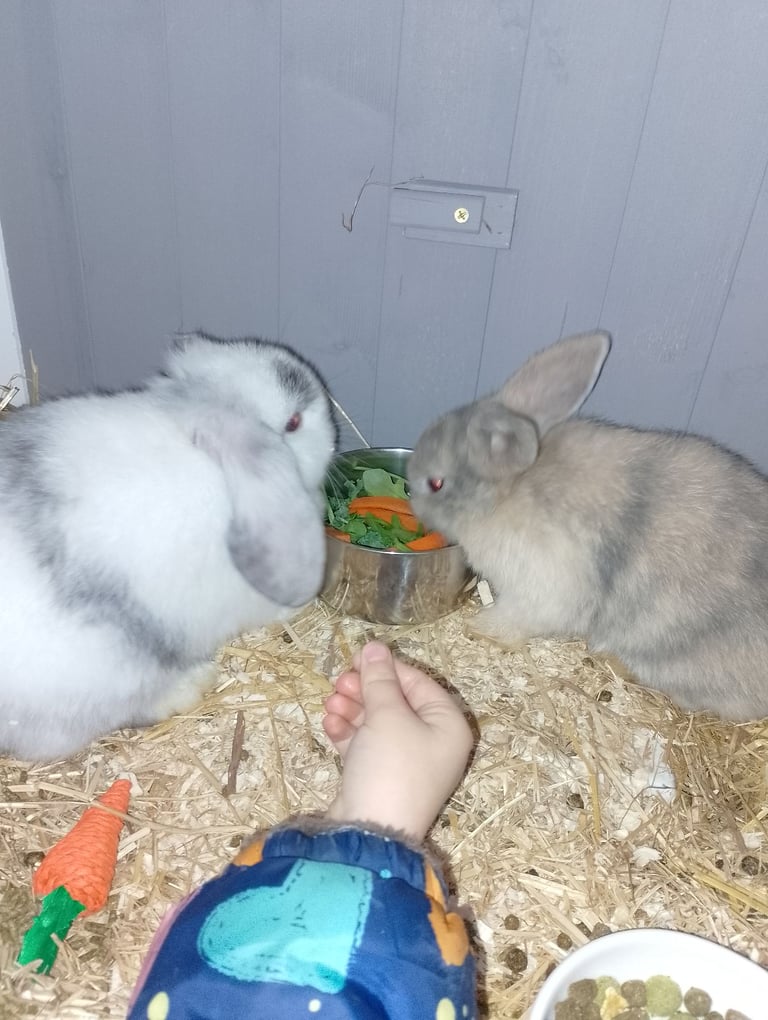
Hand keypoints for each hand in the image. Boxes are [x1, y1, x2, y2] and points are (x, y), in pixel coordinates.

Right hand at [322, 641, 472, 840]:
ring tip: (330, 703)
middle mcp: (433, 743)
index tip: (356, 658)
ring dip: (353, 708)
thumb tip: (374, 647)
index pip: (418, 683)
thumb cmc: (391, 766)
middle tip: (339, 681)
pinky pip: (366, 744)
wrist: (370, 833)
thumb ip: (379, 679)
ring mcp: (407, 762)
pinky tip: (331, 724)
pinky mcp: (382, 777)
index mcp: (448, 725)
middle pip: (397, 702)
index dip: (387, 668)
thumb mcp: (387, 715)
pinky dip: (349, 732)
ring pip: (378, 722)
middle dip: (365, 689)